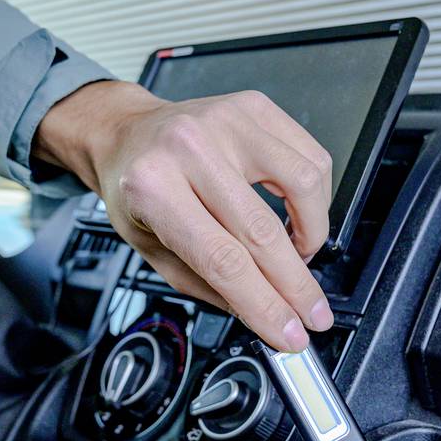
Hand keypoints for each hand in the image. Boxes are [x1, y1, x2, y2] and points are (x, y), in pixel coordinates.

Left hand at [34, 80, 333, 350]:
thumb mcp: (150, 250)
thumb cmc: (134, 188)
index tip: (290, 334)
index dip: (265, 305)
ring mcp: (226, 120)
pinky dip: (315, 198)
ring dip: (312, 235)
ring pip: (302, 186)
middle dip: (297, 287)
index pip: (222, 261)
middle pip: (263, 231)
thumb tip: (261, 315)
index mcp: (152, 187)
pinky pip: (310, 156)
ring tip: (298, 256)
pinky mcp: (255, 107)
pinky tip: (300, 216)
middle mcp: (189, 148)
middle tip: (312, 315)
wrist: (126, 133)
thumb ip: (206, 287)